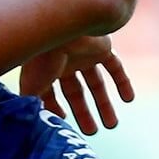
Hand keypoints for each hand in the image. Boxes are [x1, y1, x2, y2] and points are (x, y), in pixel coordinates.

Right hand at [19, 36, 133, 134]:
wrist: (60, 26)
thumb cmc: (40, 58)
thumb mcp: (30, 88)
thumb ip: (31, 107)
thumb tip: (29, 127)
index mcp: (44, 71)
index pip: (49, 95)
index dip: (55, 110)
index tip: (62, 123)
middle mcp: (64, 63)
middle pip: (75, 92)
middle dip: (83, 113)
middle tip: (91, 132)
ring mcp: (83, 55)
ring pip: (96, 83)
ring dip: (104, 104)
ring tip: (112, 125)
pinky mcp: (102, 48)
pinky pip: (115, 67)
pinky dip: (123, 82)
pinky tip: (129, 100)